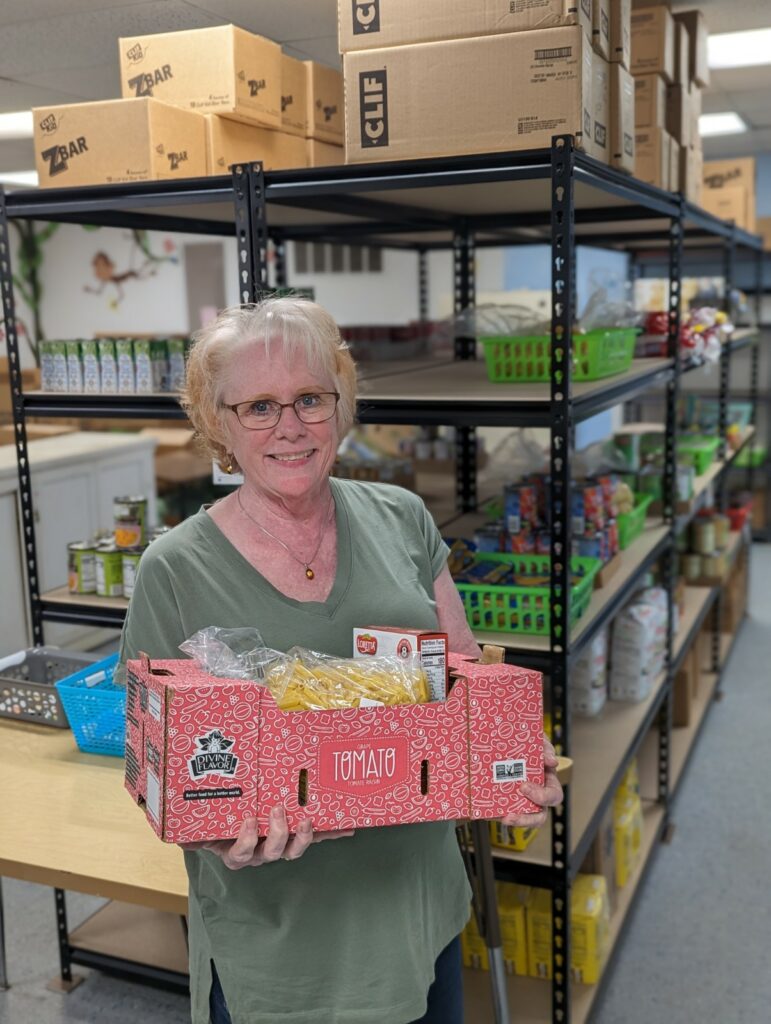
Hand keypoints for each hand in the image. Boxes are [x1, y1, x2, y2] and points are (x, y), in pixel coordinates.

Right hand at [180, 806, 354, 869]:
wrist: (232, 822)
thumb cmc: (217, 824)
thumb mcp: (202, 828)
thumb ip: (192, 832)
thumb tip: (178, 834)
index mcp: (237, 852)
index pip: (241, 854)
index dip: (246, 841)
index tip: (247, 821)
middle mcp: (260, 853)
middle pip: (272, 853)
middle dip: (277, 834)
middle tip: (277, 811)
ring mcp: (280, 845)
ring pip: (293, 849)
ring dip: (303, 835)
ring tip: (307, 818)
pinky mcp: (297, 835)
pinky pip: (315, 837)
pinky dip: (331, 833)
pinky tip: (348, 828)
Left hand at [499, 733, 562, 829]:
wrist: (502, 737)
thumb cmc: (527, 742)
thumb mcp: (537, 740)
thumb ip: (545, 747)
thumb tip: (552, 761)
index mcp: (547, 781)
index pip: (553, 796)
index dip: (542, 796)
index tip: (524, 786)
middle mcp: (535, 794)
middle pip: (538, 816)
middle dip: (526, 818)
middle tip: (511, 813)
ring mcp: (518, 799)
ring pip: (519, 818)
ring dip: (510, 821)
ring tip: (500, 818)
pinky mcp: (502, 801)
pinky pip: (499, 812)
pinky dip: (492, 814)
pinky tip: (483, 812)